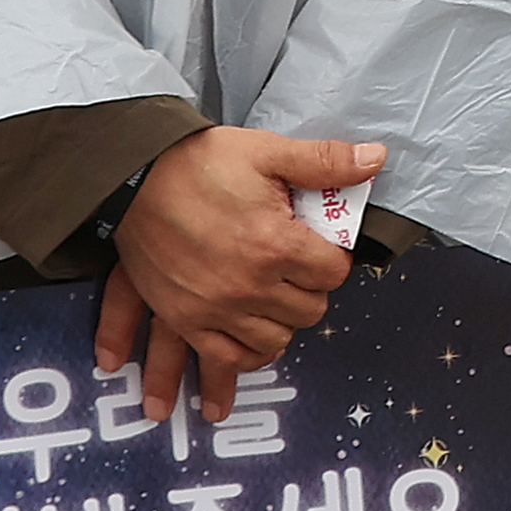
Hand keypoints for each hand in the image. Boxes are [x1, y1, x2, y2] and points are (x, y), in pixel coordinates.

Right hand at [95, 125, 378, 423]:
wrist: (134, 177)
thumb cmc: (200, 163)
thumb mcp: (267, 152)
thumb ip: (325, 161)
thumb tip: (376, 159)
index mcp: (275, 244)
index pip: (334, 273)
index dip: (333, 259)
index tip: (320, 248)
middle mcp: (248, 285)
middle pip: (309, 311)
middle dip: (310, 290)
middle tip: (298, 270)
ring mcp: (214, 308)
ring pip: (274, 341)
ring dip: (282, 323)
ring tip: (278, 303)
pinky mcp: (184, 318)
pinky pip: (226, 357)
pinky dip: (242, 358)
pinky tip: (248, 346)